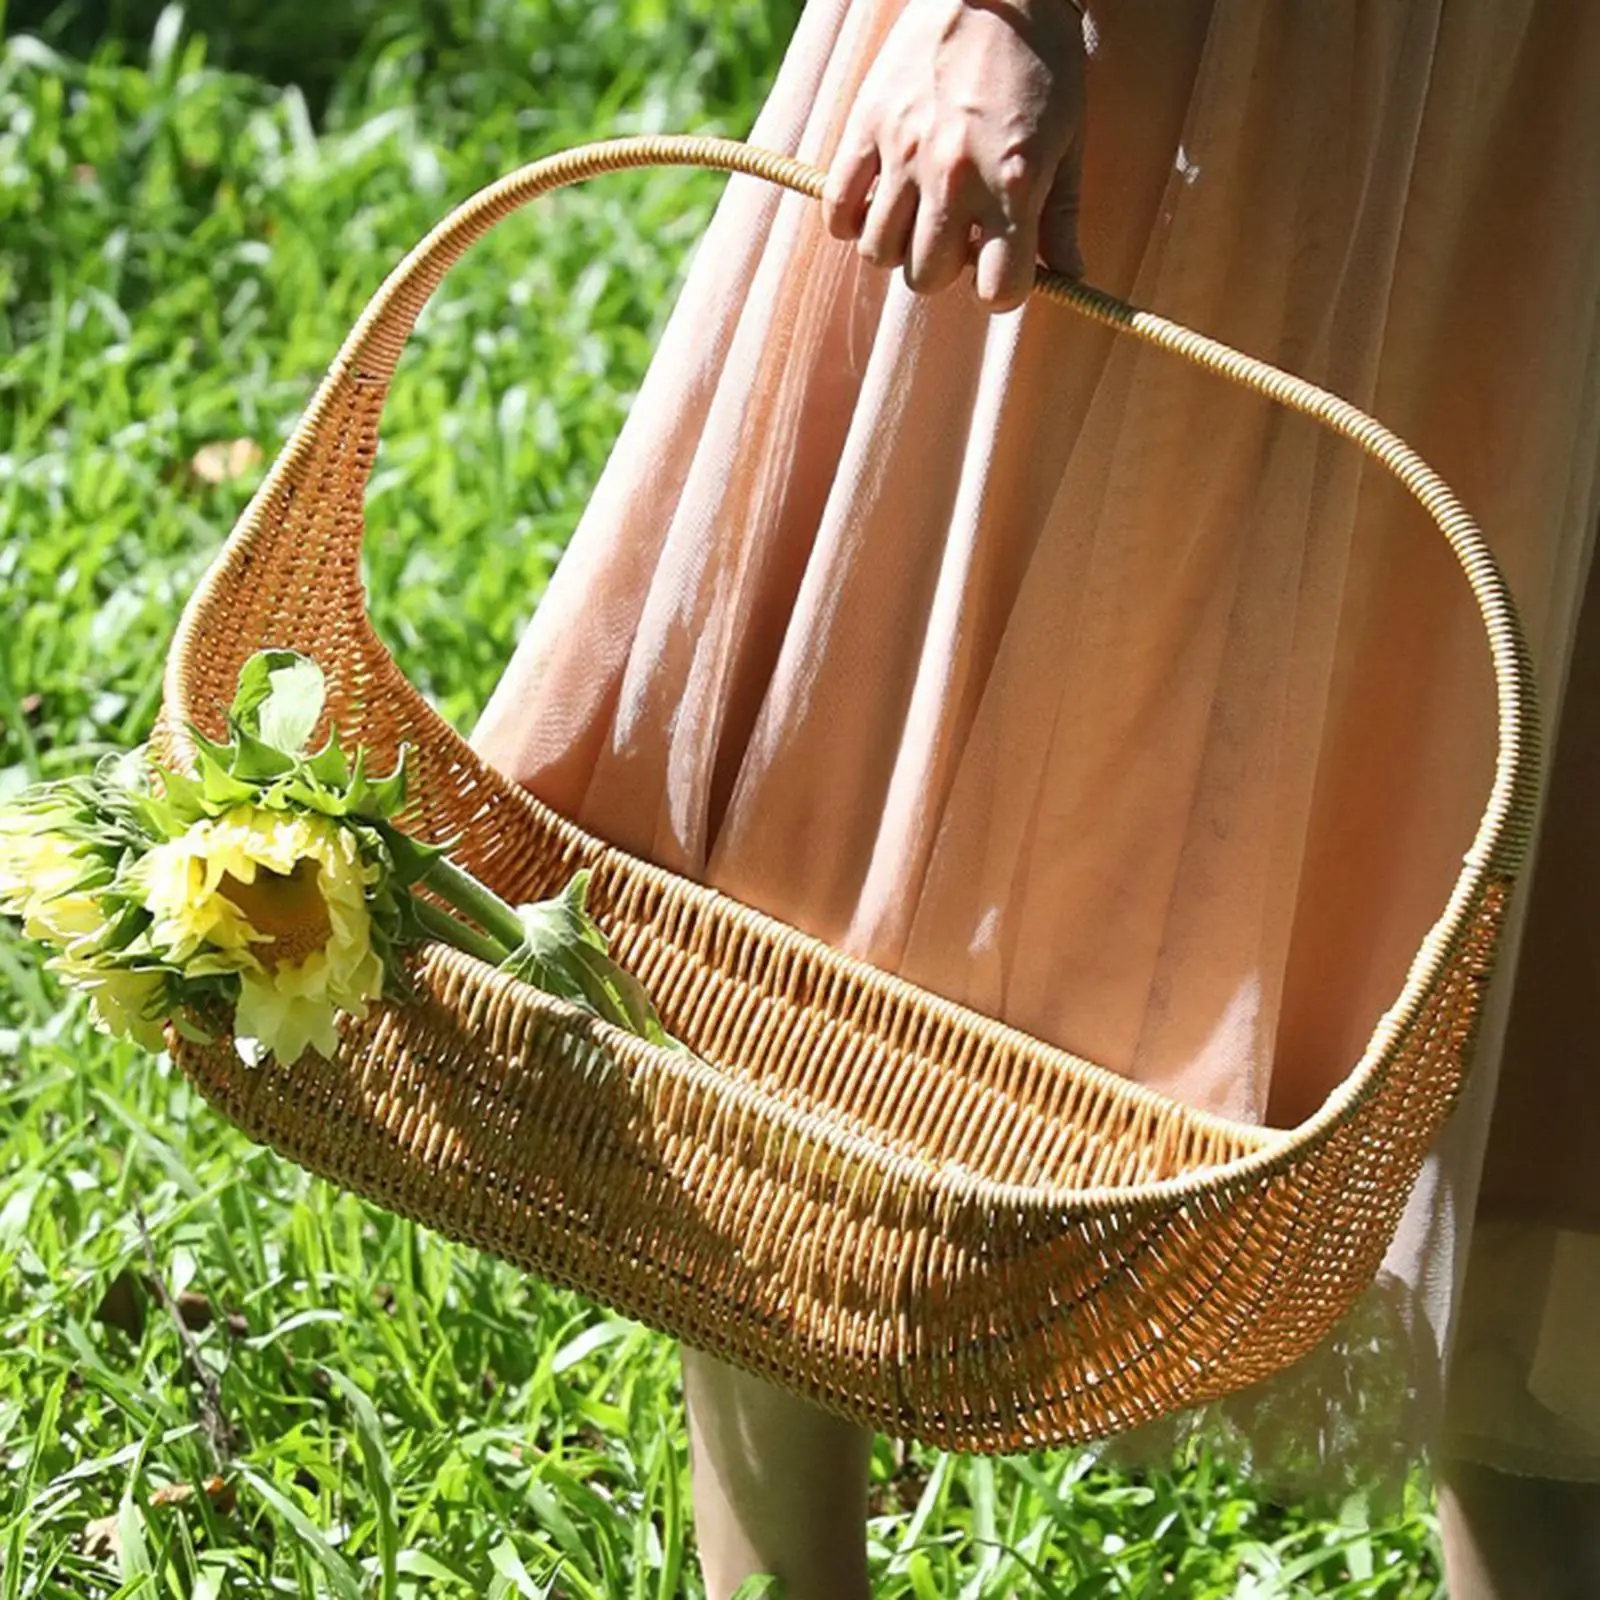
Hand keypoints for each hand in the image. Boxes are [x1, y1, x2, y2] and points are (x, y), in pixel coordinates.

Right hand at [823, 0, 1085, 312]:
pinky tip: (874, 205)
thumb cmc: (1043, 59)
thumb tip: (1070, 277)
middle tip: (957, 234)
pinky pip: (838, 208)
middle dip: (944, 268)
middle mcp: (955, 177)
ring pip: (878, 252)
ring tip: (916, 216)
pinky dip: (851, 221)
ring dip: (898, 247)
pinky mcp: (867, 126)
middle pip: (927, 278)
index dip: (1002, 288)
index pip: (998, 290)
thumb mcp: (1069, 139)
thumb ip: (1063, 215)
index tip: (1004, 267)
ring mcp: (904, 152)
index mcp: (1013, 185)